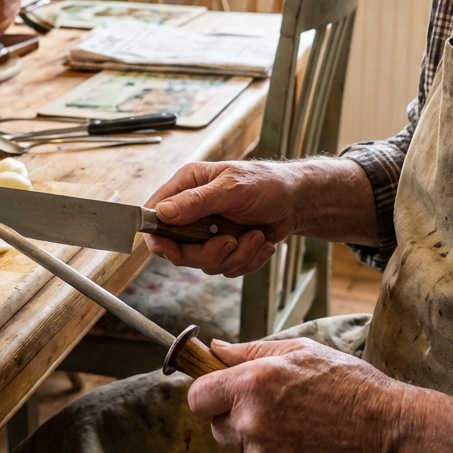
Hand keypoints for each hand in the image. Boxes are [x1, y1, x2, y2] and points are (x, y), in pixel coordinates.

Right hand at [144, 157, 377, 277]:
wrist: (297, 201)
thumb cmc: (267, 184)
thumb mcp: (232, 188)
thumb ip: (196, 201)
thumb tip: (162, 213)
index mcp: (187, 186)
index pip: (155, 217)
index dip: (159, 238)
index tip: (172, 250)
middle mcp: (192, 210)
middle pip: (179, 250)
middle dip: (209, 252)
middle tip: (231, 241)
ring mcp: (208, 232)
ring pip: (204, 264)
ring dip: (235, 255)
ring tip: (256, 236)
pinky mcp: (225, 247)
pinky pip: (226, 268)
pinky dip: (247, 260)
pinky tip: (261, 242)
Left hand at [188, 339, 452, 452]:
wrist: (389, 435)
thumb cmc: (351, 386)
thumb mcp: (302, 352)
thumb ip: (250, 351)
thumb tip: (215, 351)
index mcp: (254, 384)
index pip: (198, 397)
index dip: (209, 393)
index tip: (221, 392)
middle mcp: (253, 423)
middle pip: (216, 425)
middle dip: (236, 416)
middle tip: (275, 407)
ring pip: (243, 449)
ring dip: (261, 439)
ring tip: (302, 425)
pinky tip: (309, 446)